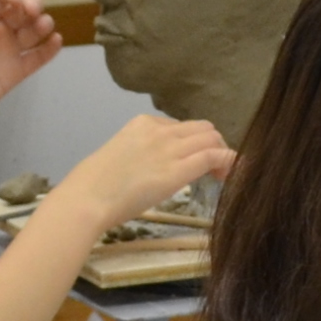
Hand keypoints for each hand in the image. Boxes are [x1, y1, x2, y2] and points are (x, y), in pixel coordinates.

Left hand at [0, 0, 59, 139]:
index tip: (16, 1)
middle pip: (21, 10)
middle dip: (32, 4)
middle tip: (33, 12)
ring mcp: (7, 52)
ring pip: (32, 31)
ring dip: (42, 24)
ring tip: (44, 27)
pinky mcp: (15, 73)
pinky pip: (37, 58)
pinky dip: (49, 49)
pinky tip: (55, 41)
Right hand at [58, 112, 232, 228]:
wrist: (88, 198)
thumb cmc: (94, 185)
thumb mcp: (120, 156)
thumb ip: (140, 155)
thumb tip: (153, 168)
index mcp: (142, 123)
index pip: (180, 127)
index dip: (192, 143)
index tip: (192, 160)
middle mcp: (159, 130)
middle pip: (202, 129)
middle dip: (212, 145)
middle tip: (212, 169)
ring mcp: (169, 148)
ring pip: (212, 139)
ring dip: (222, 154)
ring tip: (220, 175)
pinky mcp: (178, 170)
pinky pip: (213, 157)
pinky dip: (230, 162)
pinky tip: (231, 174)